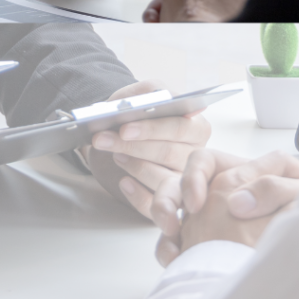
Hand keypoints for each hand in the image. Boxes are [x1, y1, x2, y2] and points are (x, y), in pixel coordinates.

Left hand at [83, 81, 211, 218]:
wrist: (117, 134)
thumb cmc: (133, 113)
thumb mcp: (139, 96)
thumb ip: (150, 91)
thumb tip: (165, 97)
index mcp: (196, 127)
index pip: (180, 127)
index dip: (151, 129)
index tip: (124, 129)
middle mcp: (195, 157)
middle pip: (169, 153)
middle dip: (133, 146)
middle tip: (102, 139)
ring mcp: (184, 182)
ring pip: (164, 181)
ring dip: (134, 167)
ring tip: (114, 155)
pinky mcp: (167, 202)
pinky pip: (154, 206)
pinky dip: (137, 195)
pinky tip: (123, 182)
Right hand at [151, 149, 298, 265]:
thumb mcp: (297, 193)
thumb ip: (273, 188)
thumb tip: (239, 203)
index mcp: (232, 171)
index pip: (202, 162)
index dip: (194, 177)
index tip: (196, 204)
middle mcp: (214, 190)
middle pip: (177, 185)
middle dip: (166, 202)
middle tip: (170, 225)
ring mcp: (205, 215)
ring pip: (170, 212)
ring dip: (163, 227)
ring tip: (169, 250)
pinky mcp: (202, 240)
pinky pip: (175, 242)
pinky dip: (170, 251)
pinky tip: (173, 261)